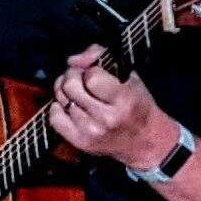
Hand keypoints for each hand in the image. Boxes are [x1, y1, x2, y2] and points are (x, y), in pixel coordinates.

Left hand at [48, 46, 176, 170]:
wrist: (146, 142)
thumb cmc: (138, 105)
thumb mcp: (129, 76)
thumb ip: (100, 58)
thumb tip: (73, 60)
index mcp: (123, 100)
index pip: (91, 76)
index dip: (90, 70)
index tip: (96, 73)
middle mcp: (106, 118)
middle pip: (71, 86)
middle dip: (73, 75)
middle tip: (80, 77)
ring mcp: (91, 132)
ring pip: (61, 99)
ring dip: (65, 90)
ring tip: (75, 90)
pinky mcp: (80, 142)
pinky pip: (55, 118)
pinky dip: (58, 107)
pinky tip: (69, 105)